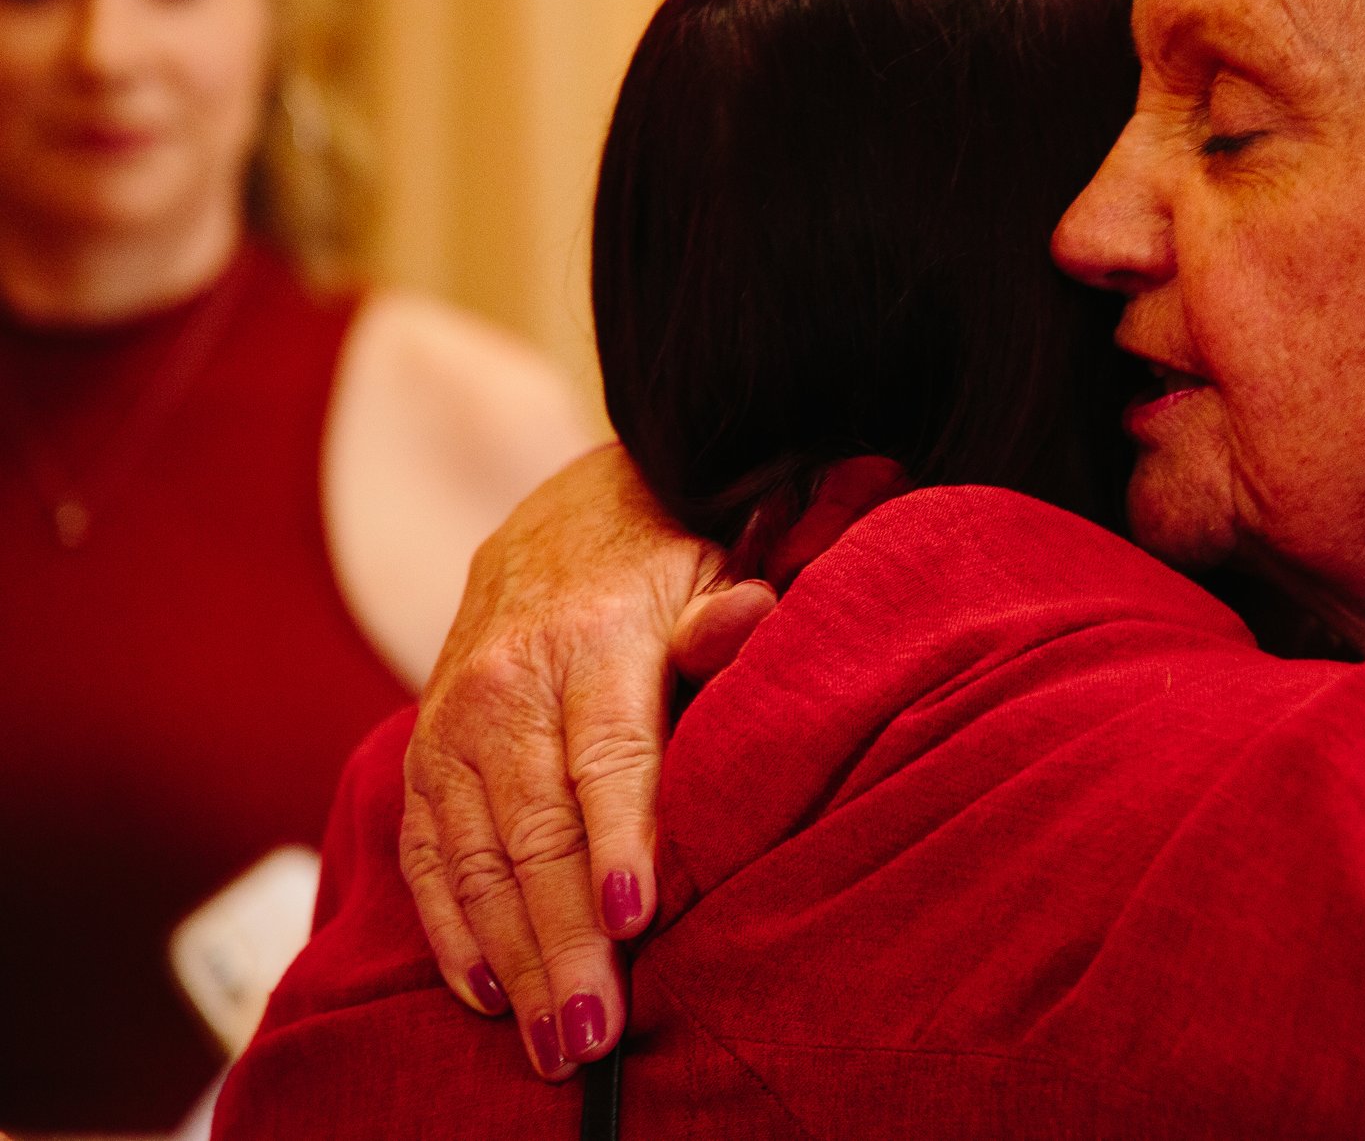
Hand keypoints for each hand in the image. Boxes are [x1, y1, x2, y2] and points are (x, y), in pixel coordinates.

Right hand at [399, 443, 722, 1077]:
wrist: (564, 514)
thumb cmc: (665, 562)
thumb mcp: (710, 567)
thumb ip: (726, 615)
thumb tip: (748, 622)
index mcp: (592, 637)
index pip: (606, 755)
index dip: (621, 839)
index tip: (637, 919)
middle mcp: (508, 683)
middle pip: (536, 831)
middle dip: (566, 939)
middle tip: (595, 1030)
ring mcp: (455, 721)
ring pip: (477, 859)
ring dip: (514, 958)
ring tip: (554, 1041)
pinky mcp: (424, 752)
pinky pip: (428, 854)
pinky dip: (453, 929)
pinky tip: (490, 992)